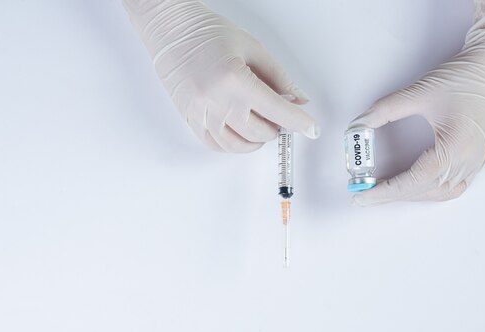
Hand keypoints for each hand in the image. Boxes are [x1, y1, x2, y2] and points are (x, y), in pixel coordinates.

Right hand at [123, 0, 319, 152]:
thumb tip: (298, 100)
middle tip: (277, 112)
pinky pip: (216, 146)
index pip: (278, 111)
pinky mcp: (191, 120)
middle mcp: (217, 101)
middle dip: (276, 126)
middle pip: (260, 132)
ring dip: (256, 140)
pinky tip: (240, 133)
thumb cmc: (209, 34)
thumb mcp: (253, 48)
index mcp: (236, 80)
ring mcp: (202, 114)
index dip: (300, 123)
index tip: (312, 129)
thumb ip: (279, 77)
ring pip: (238, 145)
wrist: (172, 32)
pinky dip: (234, 145)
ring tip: (260, 124)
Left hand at [349, 0, 484, 204]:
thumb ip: (384, 111)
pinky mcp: (475, 158)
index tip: (363, 195)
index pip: (415, 180)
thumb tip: (360, 125)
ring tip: (383, 188)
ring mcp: (475, 162)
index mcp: (456, 148)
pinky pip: (451, 186)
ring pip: (438, 192)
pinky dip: (428, 189)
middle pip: (424, 190)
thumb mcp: (418, 92)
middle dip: (391, 194)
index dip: (386, 190)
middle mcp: (468, 160)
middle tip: (363, 193)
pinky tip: (411, 184)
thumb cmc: (464, 76)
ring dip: (409, 194)